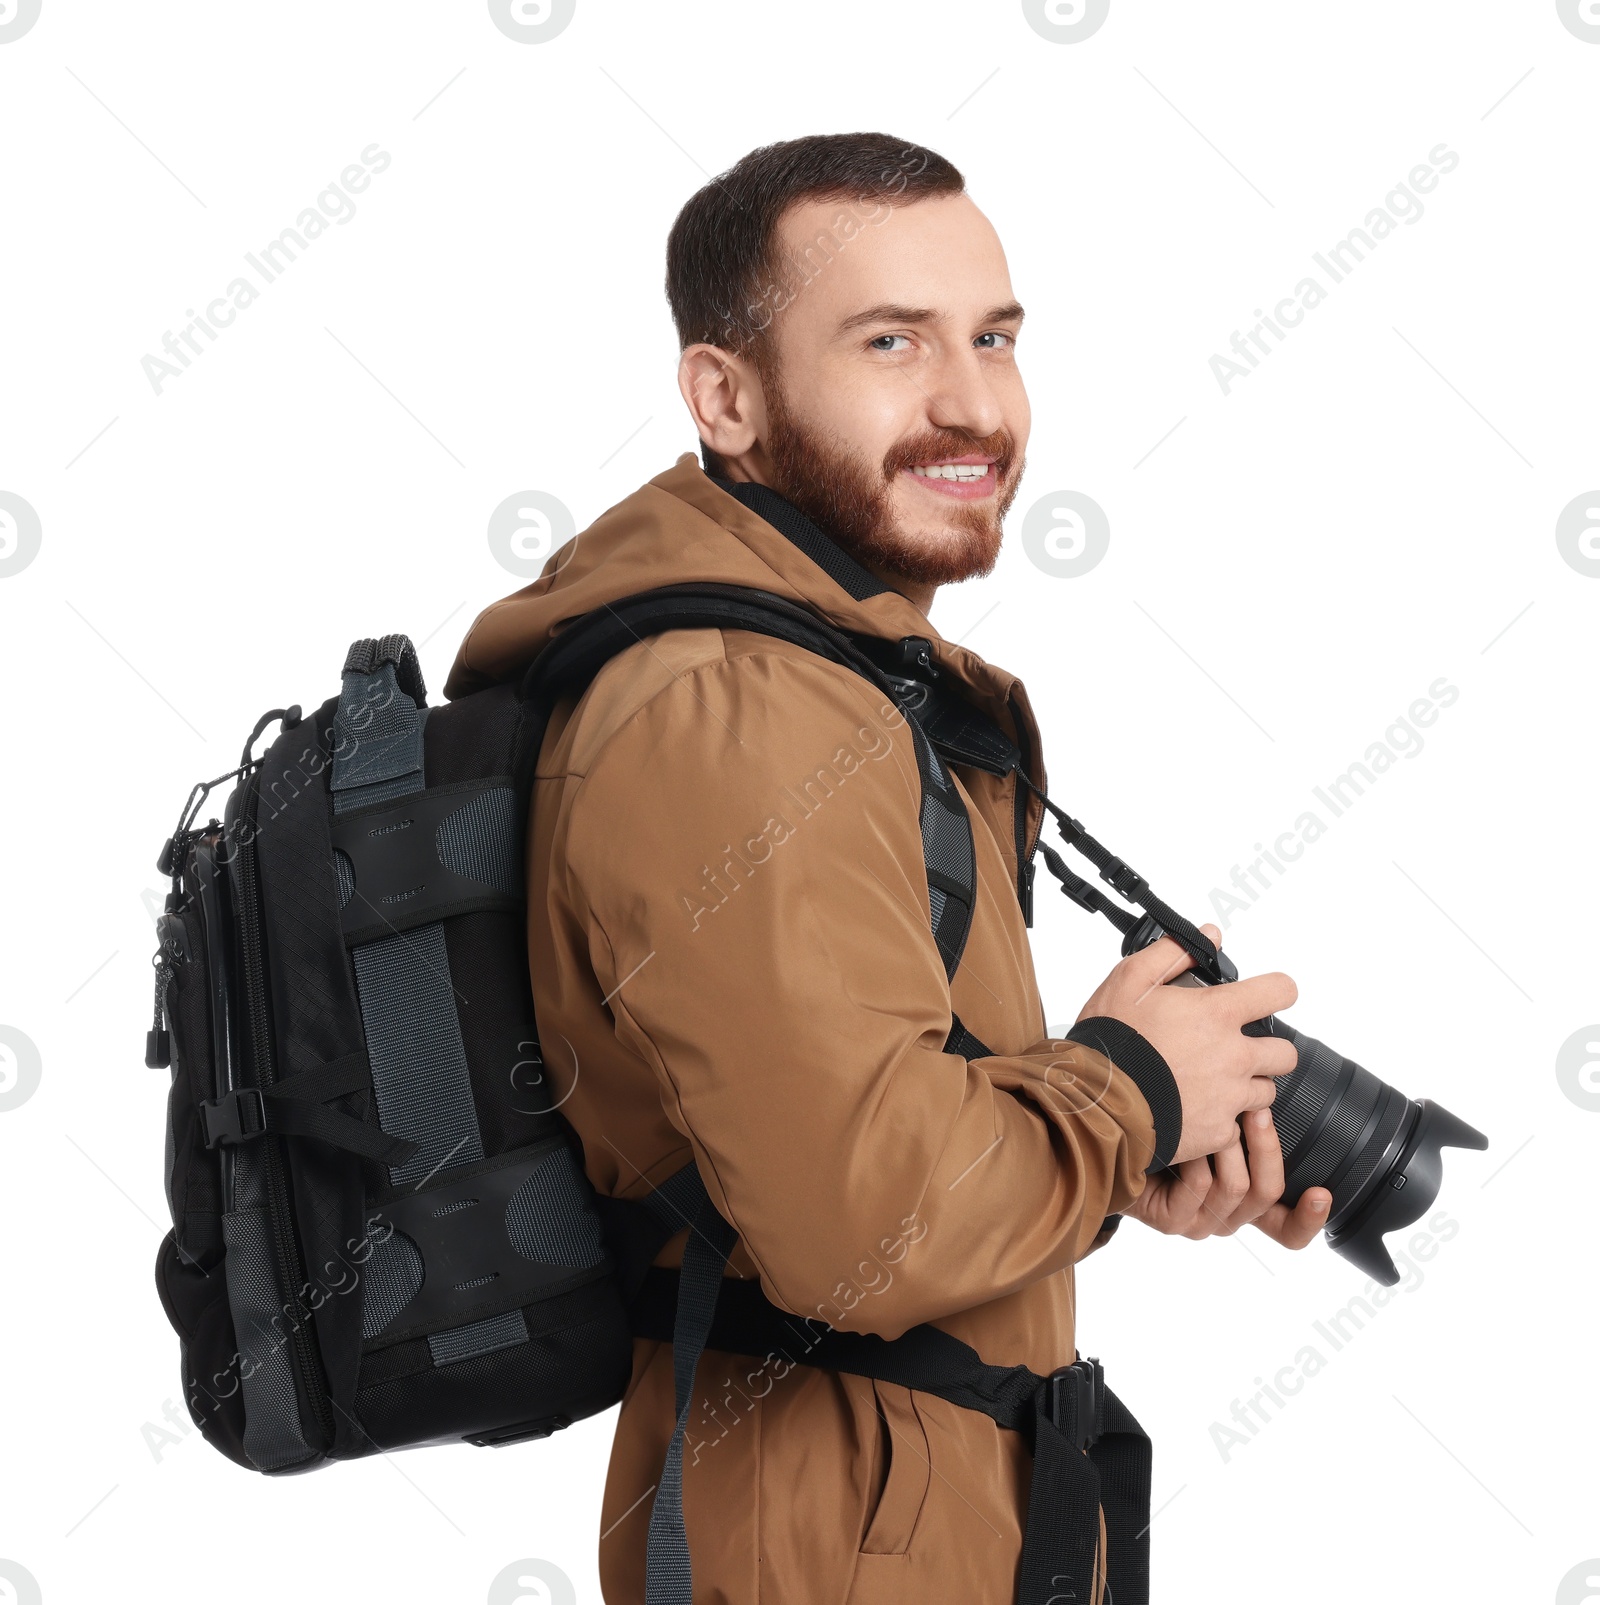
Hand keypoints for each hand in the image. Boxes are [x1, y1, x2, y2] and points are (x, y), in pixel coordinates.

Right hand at [1075, 923, 1298, 1164]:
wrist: (1096, 1102)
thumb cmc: (1111, 1039)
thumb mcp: (1130, 979)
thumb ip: (1173, 953)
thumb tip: (1209, 936)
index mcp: (1216, 1015)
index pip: (1280, 991)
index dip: (1277, 990)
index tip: (1268, 996)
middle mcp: (1233, 1056)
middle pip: (1286, 1053)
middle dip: (1267, 1048)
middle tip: (1237, 1048)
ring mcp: (1229, 1097)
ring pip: (1267, 1092)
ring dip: (1248, 1085)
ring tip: (1214, 1082)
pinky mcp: (1217, 1132)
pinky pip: (1236, 1126)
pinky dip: (1221, 1119)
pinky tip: (1196, 1109)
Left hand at [1123, 1105, 1331, 1245]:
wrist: (1109, 1141)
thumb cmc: (1164, 1129)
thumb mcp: (1213, 1125)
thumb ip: (1246, 1118)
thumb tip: (1271, 1084)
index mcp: (1241, 1203)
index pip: (1286, 1228)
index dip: (1309, 1216)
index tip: (1324, 1191)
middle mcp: (1224, 1217)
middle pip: (1267, 1194)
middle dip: (1267, 1148)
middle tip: (1260, 1110)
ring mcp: (1198, 1222)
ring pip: (1237, 1186)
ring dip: (1228, 1144)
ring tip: (1215, 1111)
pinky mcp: (1172, 1220)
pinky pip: (1201, 1184)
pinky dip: (1196, 1153)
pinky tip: (1181, 1133)